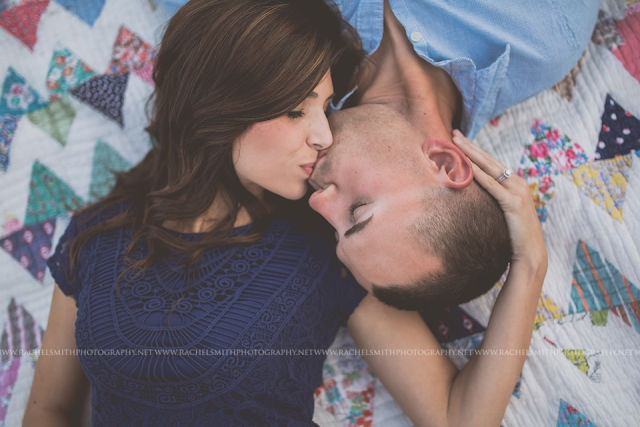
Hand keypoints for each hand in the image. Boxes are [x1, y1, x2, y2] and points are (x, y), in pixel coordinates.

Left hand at [452, 130, 546, 267]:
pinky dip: (479, 175)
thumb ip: (493, 200)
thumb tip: (473, 195)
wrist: (531, 254)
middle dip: (471, 146)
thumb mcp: (502, 212)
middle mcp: (518, 183)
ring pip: (490, 168)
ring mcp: (517, 192)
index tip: (459, 140)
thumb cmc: (514, 236)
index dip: (475, 150)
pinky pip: (492, 186)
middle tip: (454, 133)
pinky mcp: (513, 203)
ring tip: (456, 143)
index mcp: (516, 183)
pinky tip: (468, 166)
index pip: (492, 162)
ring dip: (472, 154)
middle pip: (489, 160)